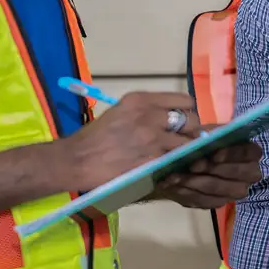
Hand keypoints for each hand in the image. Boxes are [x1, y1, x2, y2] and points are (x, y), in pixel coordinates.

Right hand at [52, 92, 197, 192]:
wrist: (77, 159)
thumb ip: (146, 111)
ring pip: (187, 144)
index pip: (183, 100)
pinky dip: (175, 166)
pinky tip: (167, 168)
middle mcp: (150, 116)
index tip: (182, 121)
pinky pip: (175, 162)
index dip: (187, 112)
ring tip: (176, 157)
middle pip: (191, 120)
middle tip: (182, 140)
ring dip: (184, 151)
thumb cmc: (95, 136)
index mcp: (141, 100)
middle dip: (190, 131)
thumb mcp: (121, 112)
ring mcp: (152, 139)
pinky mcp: (151, 161)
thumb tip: (169, 118)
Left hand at [151, 136, 263, 209]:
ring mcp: (234, 191)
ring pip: (215, 189)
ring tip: (173, 176)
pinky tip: (172, 184)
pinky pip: (203, 201)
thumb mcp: (203, 132)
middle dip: (210, 169)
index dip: (231, 154)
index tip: (214, 154)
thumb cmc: (202, 141)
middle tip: (191, 165)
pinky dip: (186, 192)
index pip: (247, 153)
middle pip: (233, 174)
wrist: (193, 158)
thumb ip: (204, 134)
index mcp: (250, 152)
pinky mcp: (218, 202)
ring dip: (193, 182)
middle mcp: (249, 174)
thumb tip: (199, 138)